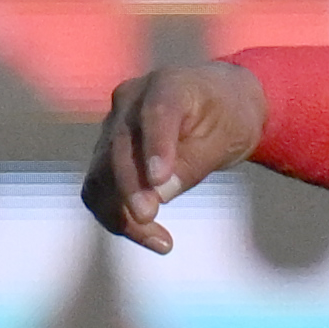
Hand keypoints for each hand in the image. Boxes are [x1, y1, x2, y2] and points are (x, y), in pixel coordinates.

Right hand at [83, 61, 265, 253]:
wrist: (216, 105)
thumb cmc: (227, 117)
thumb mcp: (227, 137)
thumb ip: (195, 161)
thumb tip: (161, 192)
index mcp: (167, 85)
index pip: (156, 114)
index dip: (155, 146)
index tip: (159, 181)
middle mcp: (130, 101)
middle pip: (119, 147)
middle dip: (131, 186)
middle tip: (148, 218)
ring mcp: (114, 126)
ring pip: (101, 173)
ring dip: (120, 211)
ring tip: (160, 242)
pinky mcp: (107, 153)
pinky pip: (102, 190)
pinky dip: (118, 217)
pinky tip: (154, 239)